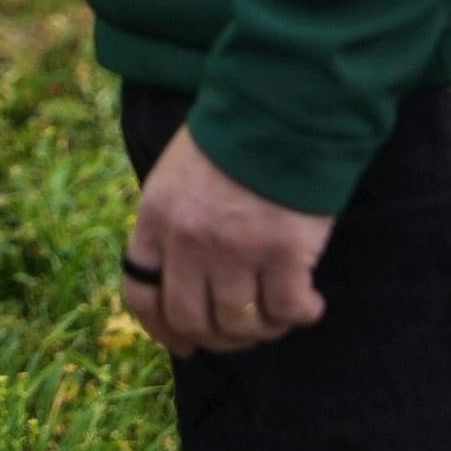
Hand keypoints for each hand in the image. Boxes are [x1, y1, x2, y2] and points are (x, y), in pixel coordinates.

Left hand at [122, 129, 333, 355]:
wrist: (284, 107)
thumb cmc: (233, 141)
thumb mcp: (177, 176)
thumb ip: (171, 227)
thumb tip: (177, 288)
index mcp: (156, 216)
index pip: (141, 293)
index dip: (161, 329)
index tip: (185, 343)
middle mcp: (188, 238)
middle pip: (191, 318)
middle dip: (217, 337)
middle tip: (243, 330)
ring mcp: (235, 247)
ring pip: (240, 323)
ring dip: (262, 328)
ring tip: (279, 312)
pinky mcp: (283, 251)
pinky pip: (287, 310)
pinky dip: (301, 314)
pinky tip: (310, 302)